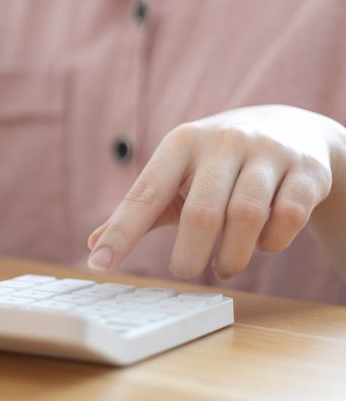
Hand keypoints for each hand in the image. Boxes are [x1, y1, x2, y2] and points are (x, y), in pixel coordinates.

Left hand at [88, 105, 345, 279]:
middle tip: (184, 272)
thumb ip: (140, 210)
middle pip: (200, 213)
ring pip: (245, 217)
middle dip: (189, 254)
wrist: (292, 128)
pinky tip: (262, 245)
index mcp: (180, 144)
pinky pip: (288, 216)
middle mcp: (222, 143)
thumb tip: (93, 245)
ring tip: (223, 267)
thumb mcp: (177, 174)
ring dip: (232, 255)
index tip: (99, 264)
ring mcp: (267, 153)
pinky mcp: (306, 170)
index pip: (144, 193)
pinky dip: (272, 242)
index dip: (121, 232)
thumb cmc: (218, 163)